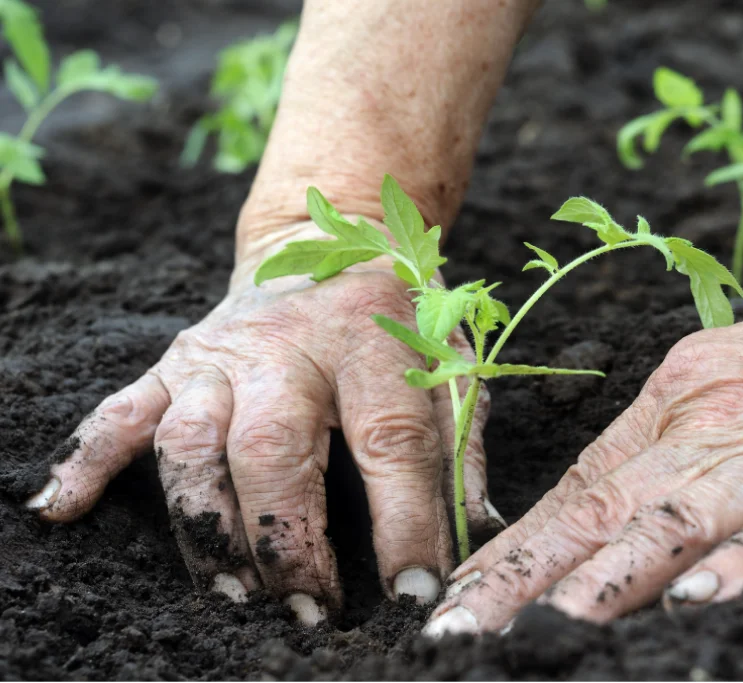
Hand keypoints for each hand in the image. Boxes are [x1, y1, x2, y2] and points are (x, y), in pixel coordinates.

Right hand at [25, 220, 501, 623]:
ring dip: (205, 525)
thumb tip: (475, 534)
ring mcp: (223, 354)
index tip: (412, 594)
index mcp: (373, 345)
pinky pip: (123, 410)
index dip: (404, 525)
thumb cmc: (403, 312)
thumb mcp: (453, 360)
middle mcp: (290, 348)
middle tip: (308, 613)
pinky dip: (88, 461)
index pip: (391, 444)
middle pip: (274, 450)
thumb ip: (463, 444)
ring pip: (191, 442)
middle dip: (286, 542)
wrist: (334, 231)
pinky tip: (63, 510)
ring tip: (232, 594)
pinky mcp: (178, 360)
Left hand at [425, 231, 742, 635]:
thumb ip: (662, 440)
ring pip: (675, 521)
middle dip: (524, 577)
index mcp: (671, 401)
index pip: (576, 488)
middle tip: (459, 626)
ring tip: (549, 626)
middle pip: (600, 512)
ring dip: (609, 579)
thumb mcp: (721, 376)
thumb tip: (596, 506)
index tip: (462, 590)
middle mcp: (706, 426)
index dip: (514, 546)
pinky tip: (705, 598)